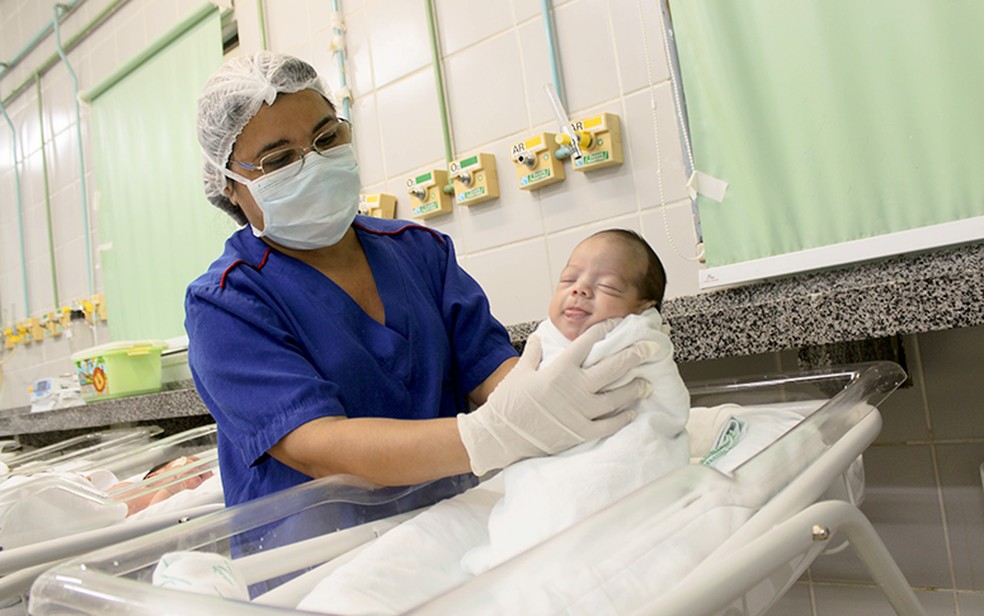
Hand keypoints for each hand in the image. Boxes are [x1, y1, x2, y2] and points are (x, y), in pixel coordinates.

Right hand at [457, 319, 653, 475]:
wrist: (501, 435)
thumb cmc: (508, 403)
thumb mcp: (519, 372)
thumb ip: (533, 354)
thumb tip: (539, 338)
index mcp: (560, 369)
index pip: (588, 343)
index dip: (604, 330)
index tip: (617, 324)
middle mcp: (575, 388)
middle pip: (613, 367)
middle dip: (635, 355)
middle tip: (651, 348)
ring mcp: (580, 412)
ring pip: (616, 397)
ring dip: (634, 388)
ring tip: (646, 382)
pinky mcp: (580, 432)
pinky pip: (609, 425)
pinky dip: (623, 418)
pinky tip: (632, 411)